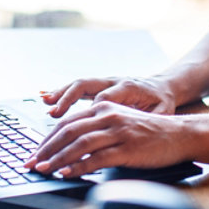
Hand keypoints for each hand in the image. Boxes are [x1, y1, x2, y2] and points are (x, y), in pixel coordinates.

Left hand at [24, 101, 188, 177]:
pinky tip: (68, 173)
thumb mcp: (119, 123)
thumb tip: (68, 148)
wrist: (179, 135)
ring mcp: (118, 132)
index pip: (67, 123)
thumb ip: (96, 130)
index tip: (34, 153)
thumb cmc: (148, 133)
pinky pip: (98, 158)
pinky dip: (80, 166)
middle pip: (68, 131)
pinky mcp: (128, 148)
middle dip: (45, 149)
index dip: (47, 139)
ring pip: (80, 144)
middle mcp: (108, 115)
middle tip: (31, 163)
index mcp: (103, 107)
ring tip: (44, 169)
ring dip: (57, 158)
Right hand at [41, 76, 176, 117]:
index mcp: (128, 87)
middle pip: (86, 85)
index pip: (105, 98)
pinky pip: (76, 88)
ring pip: (78, 84)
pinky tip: (45, 97)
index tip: (81, 128)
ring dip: (60, 93)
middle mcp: (112, 81)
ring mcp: (104, 82)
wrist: (162, 88)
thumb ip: (150, 118)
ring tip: (45, 103)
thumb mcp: (162, 111)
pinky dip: (61, 92)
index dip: (91, 111)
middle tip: (53, 113)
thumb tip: (138, 126)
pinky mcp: (98, 86)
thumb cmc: (161, 103)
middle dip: (67, 98)